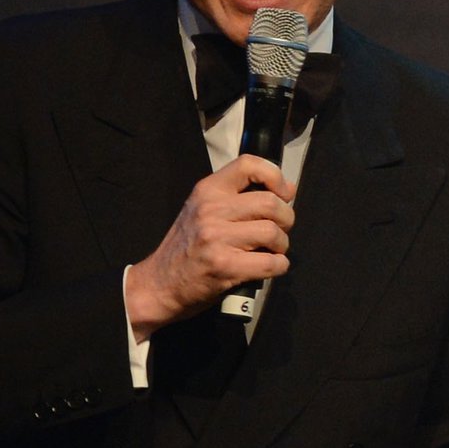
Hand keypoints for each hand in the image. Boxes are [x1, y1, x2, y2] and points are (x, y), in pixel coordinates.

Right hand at [124, 155, 295, 336]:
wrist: (159, 283)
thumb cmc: (188, 247)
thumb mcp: (204, 209)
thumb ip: (240, 196)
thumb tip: (289, 189)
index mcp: (207, 190)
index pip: (248, 164)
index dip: (274, 175)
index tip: (283, 192)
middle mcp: (210, 210)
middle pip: (271, 203)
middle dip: (286, 219)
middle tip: (279, 230)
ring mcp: (216, 238)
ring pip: (273, 233)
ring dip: (281, 245)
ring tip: (271, 250)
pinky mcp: (224, 266)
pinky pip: (270, 263)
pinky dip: (278, 266)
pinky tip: (269, 267)